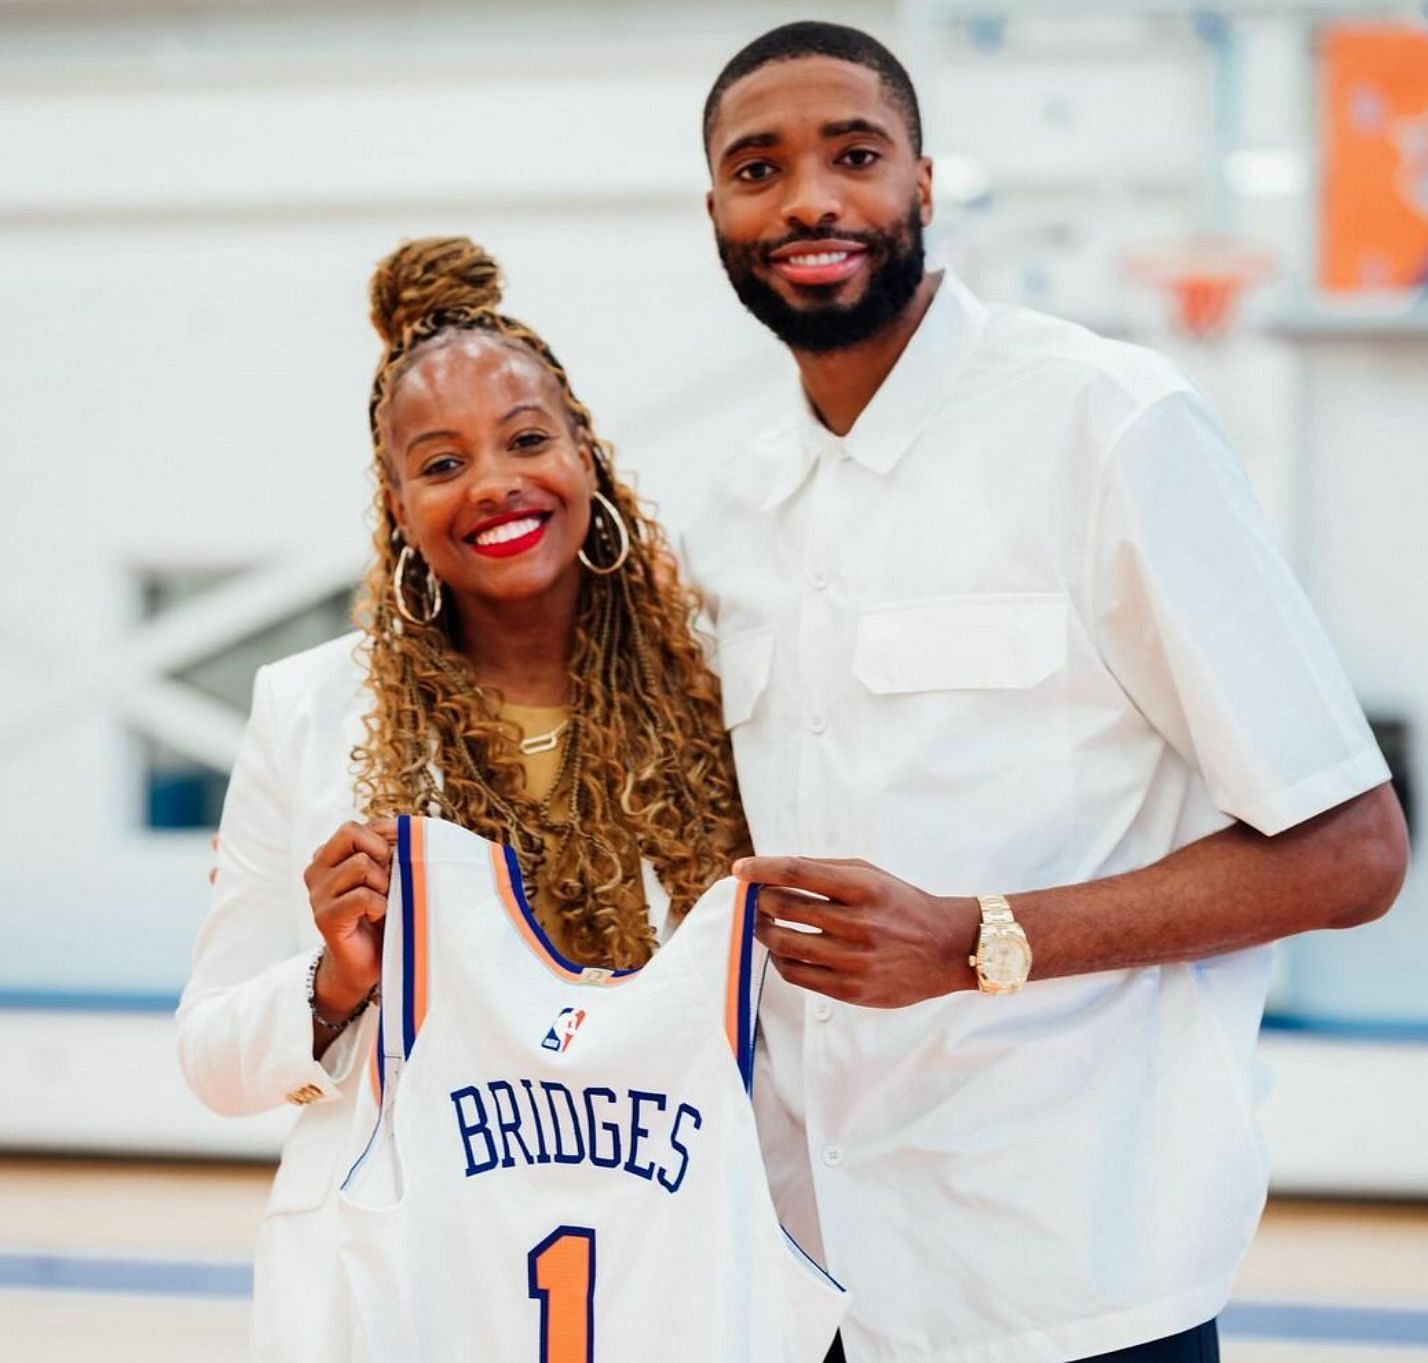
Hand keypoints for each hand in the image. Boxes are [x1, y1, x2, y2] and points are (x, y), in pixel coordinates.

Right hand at [304, 819, 397, 1016]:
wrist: (366, 961)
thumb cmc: (381, 912)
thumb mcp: (385, 873)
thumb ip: (386, 848)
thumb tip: (404, 827)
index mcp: (329, 855)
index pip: (356, 825)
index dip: (384, 837)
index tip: (395, 859)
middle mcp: (317, 869)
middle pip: (350, 832)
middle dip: (379, 852)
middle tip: (386, 879)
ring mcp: (318, 893)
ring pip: (360, 864)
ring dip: (382, 884)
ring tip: (380, 902)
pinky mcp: (325, 917)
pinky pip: (363, 896)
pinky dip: (379, 906)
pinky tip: (375, 917)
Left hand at [735, 856, 977, 1007]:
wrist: (948, 949)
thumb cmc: (901, 905)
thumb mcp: (870, 875)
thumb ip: (822, 869)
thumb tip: (771, 870)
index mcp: (863, 888)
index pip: (797, 873)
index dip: (762, 869)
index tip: (740, 869)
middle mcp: (859, 924)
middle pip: (784, 908)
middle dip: (761, 902)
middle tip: (755, 900)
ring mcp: (855, 960)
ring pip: (784, 944)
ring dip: (764, 931)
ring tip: (764, 924)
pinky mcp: (852, 990)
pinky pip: (797, 974)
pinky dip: (781, 959)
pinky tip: (783, 949)